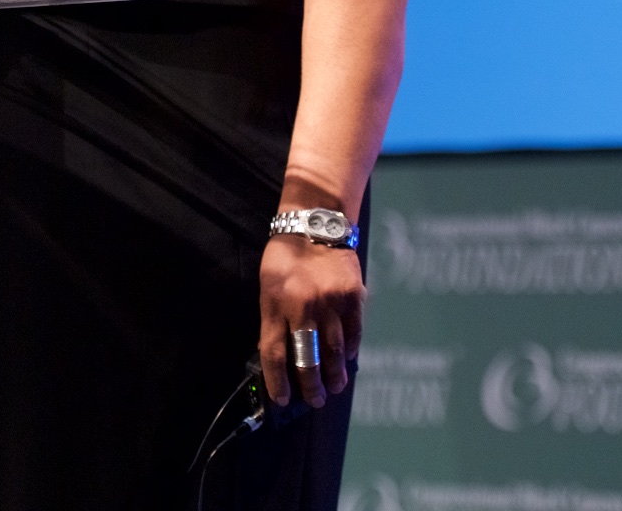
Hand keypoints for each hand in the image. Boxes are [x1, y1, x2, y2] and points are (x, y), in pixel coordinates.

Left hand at [257, 234, 361, 409]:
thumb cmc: (286, 255)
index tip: (282, 399)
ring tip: (334, 387)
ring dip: (334, 376)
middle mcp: (303, 307)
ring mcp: (331, 303)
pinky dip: (349, 351)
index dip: (278, 381)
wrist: (316, 222)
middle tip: (314, 400)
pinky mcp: (353, 297)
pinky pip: (353, 334)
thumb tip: (280, 356)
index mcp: (276, 303)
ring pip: (334, 352)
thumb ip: (273, 318)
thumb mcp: (268, 285)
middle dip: (311, 387)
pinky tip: (347, 360)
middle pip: (308, 360)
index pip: (274, 353)